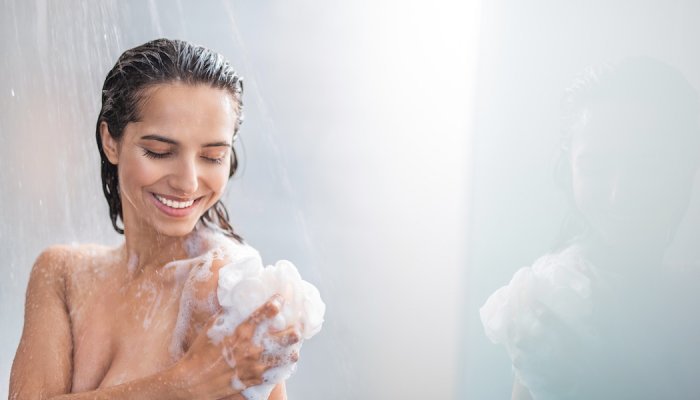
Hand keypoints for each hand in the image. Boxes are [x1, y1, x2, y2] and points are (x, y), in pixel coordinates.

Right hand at [169, 295, 300, 399]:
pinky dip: (281, 368)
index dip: (278, 302)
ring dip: (292, 350)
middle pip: (287, 336)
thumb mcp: (211, 326)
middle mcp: (253, 348)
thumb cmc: (200, 352)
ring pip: (287, 356)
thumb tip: (236, 301)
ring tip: (293, 347)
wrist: (193, 381)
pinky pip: (276, 373)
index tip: (280, 299)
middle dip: (295, 329)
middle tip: (297, 325)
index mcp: (242, 331)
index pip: (268, 312)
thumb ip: (227, 313)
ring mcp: (256, 365)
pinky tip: (282, 363)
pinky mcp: (254, 380)